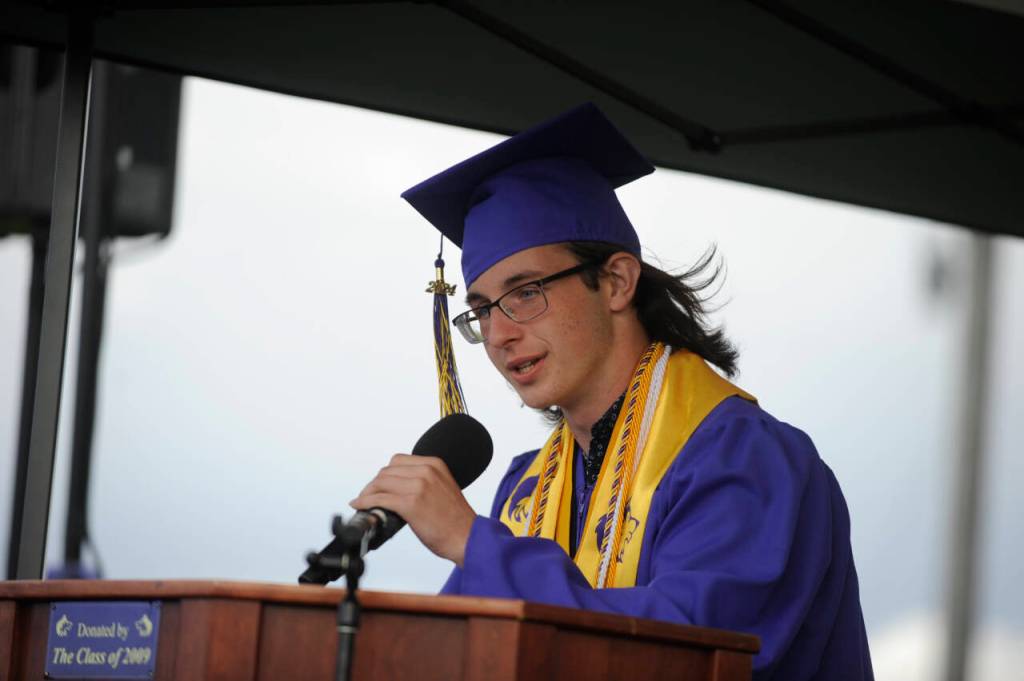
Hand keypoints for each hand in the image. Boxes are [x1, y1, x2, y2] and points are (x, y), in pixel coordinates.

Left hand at [349, 454, 475, 566]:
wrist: (468, 538)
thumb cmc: (456, 520)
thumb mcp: (443, 488)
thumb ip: (423, 481)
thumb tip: (396, 488)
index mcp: (435, 464)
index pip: (398, 461)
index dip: (385, 474)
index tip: (379, 485)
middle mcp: (427, 471)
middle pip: (387, 471)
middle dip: (374, 484)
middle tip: (368, 496)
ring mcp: (419, 486)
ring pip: (380, 483)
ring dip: (367, 493)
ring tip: (363, 502)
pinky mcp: (411, 503)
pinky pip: (379, 498)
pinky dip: (365, 502)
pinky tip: (360, 506)